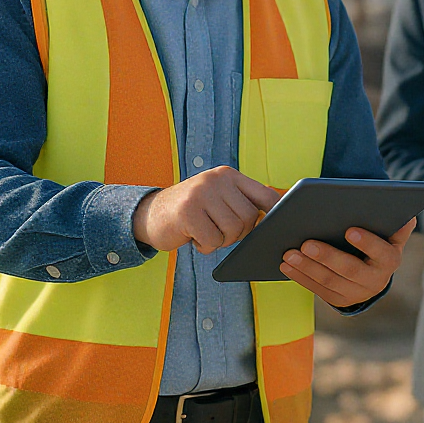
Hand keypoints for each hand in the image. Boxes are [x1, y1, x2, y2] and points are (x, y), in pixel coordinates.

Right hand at [133, 166, 279, 254]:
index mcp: (229, 175)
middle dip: (239, 234)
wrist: (149, 214)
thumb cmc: (192, 211)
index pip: (266, 195)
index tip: (270, 228)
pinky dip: (206, 247)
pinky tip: (193, 237)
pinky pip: (213, 240)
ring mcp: (201, 193)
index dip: (273, 215)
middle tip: (220, 233)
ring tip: (206, 233)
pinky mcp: (188, 212)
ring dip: (221, 241)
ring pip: (233, 230)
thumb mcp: (218, 198)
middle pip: (249, 217)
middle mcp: (217, 179)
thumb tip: (275, 215)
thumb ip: (242, 201)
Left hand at [279, 219, 415, 307]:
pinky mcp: (339, 300)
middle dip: (327, 256)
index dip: (366, 242)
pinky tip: (286, 265)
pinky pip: (318, 290)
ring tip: (289, 253)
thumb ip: (398, 224)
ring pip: (330, 282)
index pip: (381, 252)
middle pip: (350, 270)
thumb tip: (407, 216)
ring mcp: (356, 293)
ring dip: (308, 268)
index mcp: (390, 259)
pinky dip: (301, 277)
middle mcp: (376, 280)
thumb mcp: (392, 233)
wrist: (375, 271)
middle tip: (306, 243)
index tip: (349, 229)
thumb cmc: (380, 241)